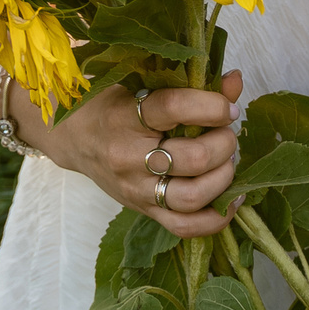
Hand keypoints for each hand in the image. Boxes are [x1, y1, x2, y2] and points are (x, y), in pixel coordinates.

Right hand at [30, 71, 246, 236]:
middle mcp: (128, 157)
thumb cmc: (113, 104)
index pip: (174, 108)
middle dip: (223, 144)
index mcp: (125, 116)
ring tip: (226, 161)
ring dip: (222, 178)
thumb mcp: (143, 85)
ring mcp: (135, 190)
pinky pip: (184, 227)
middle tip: (226, 133)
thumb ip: (190, 85)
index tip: (228, 107)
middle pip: (191, 158)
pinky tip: (233, 199)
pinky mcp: (143, 211)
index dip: (212, 106)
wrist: (74, 138)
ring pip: (191, 196)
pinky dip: (216, 218)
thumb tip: (235, 82)